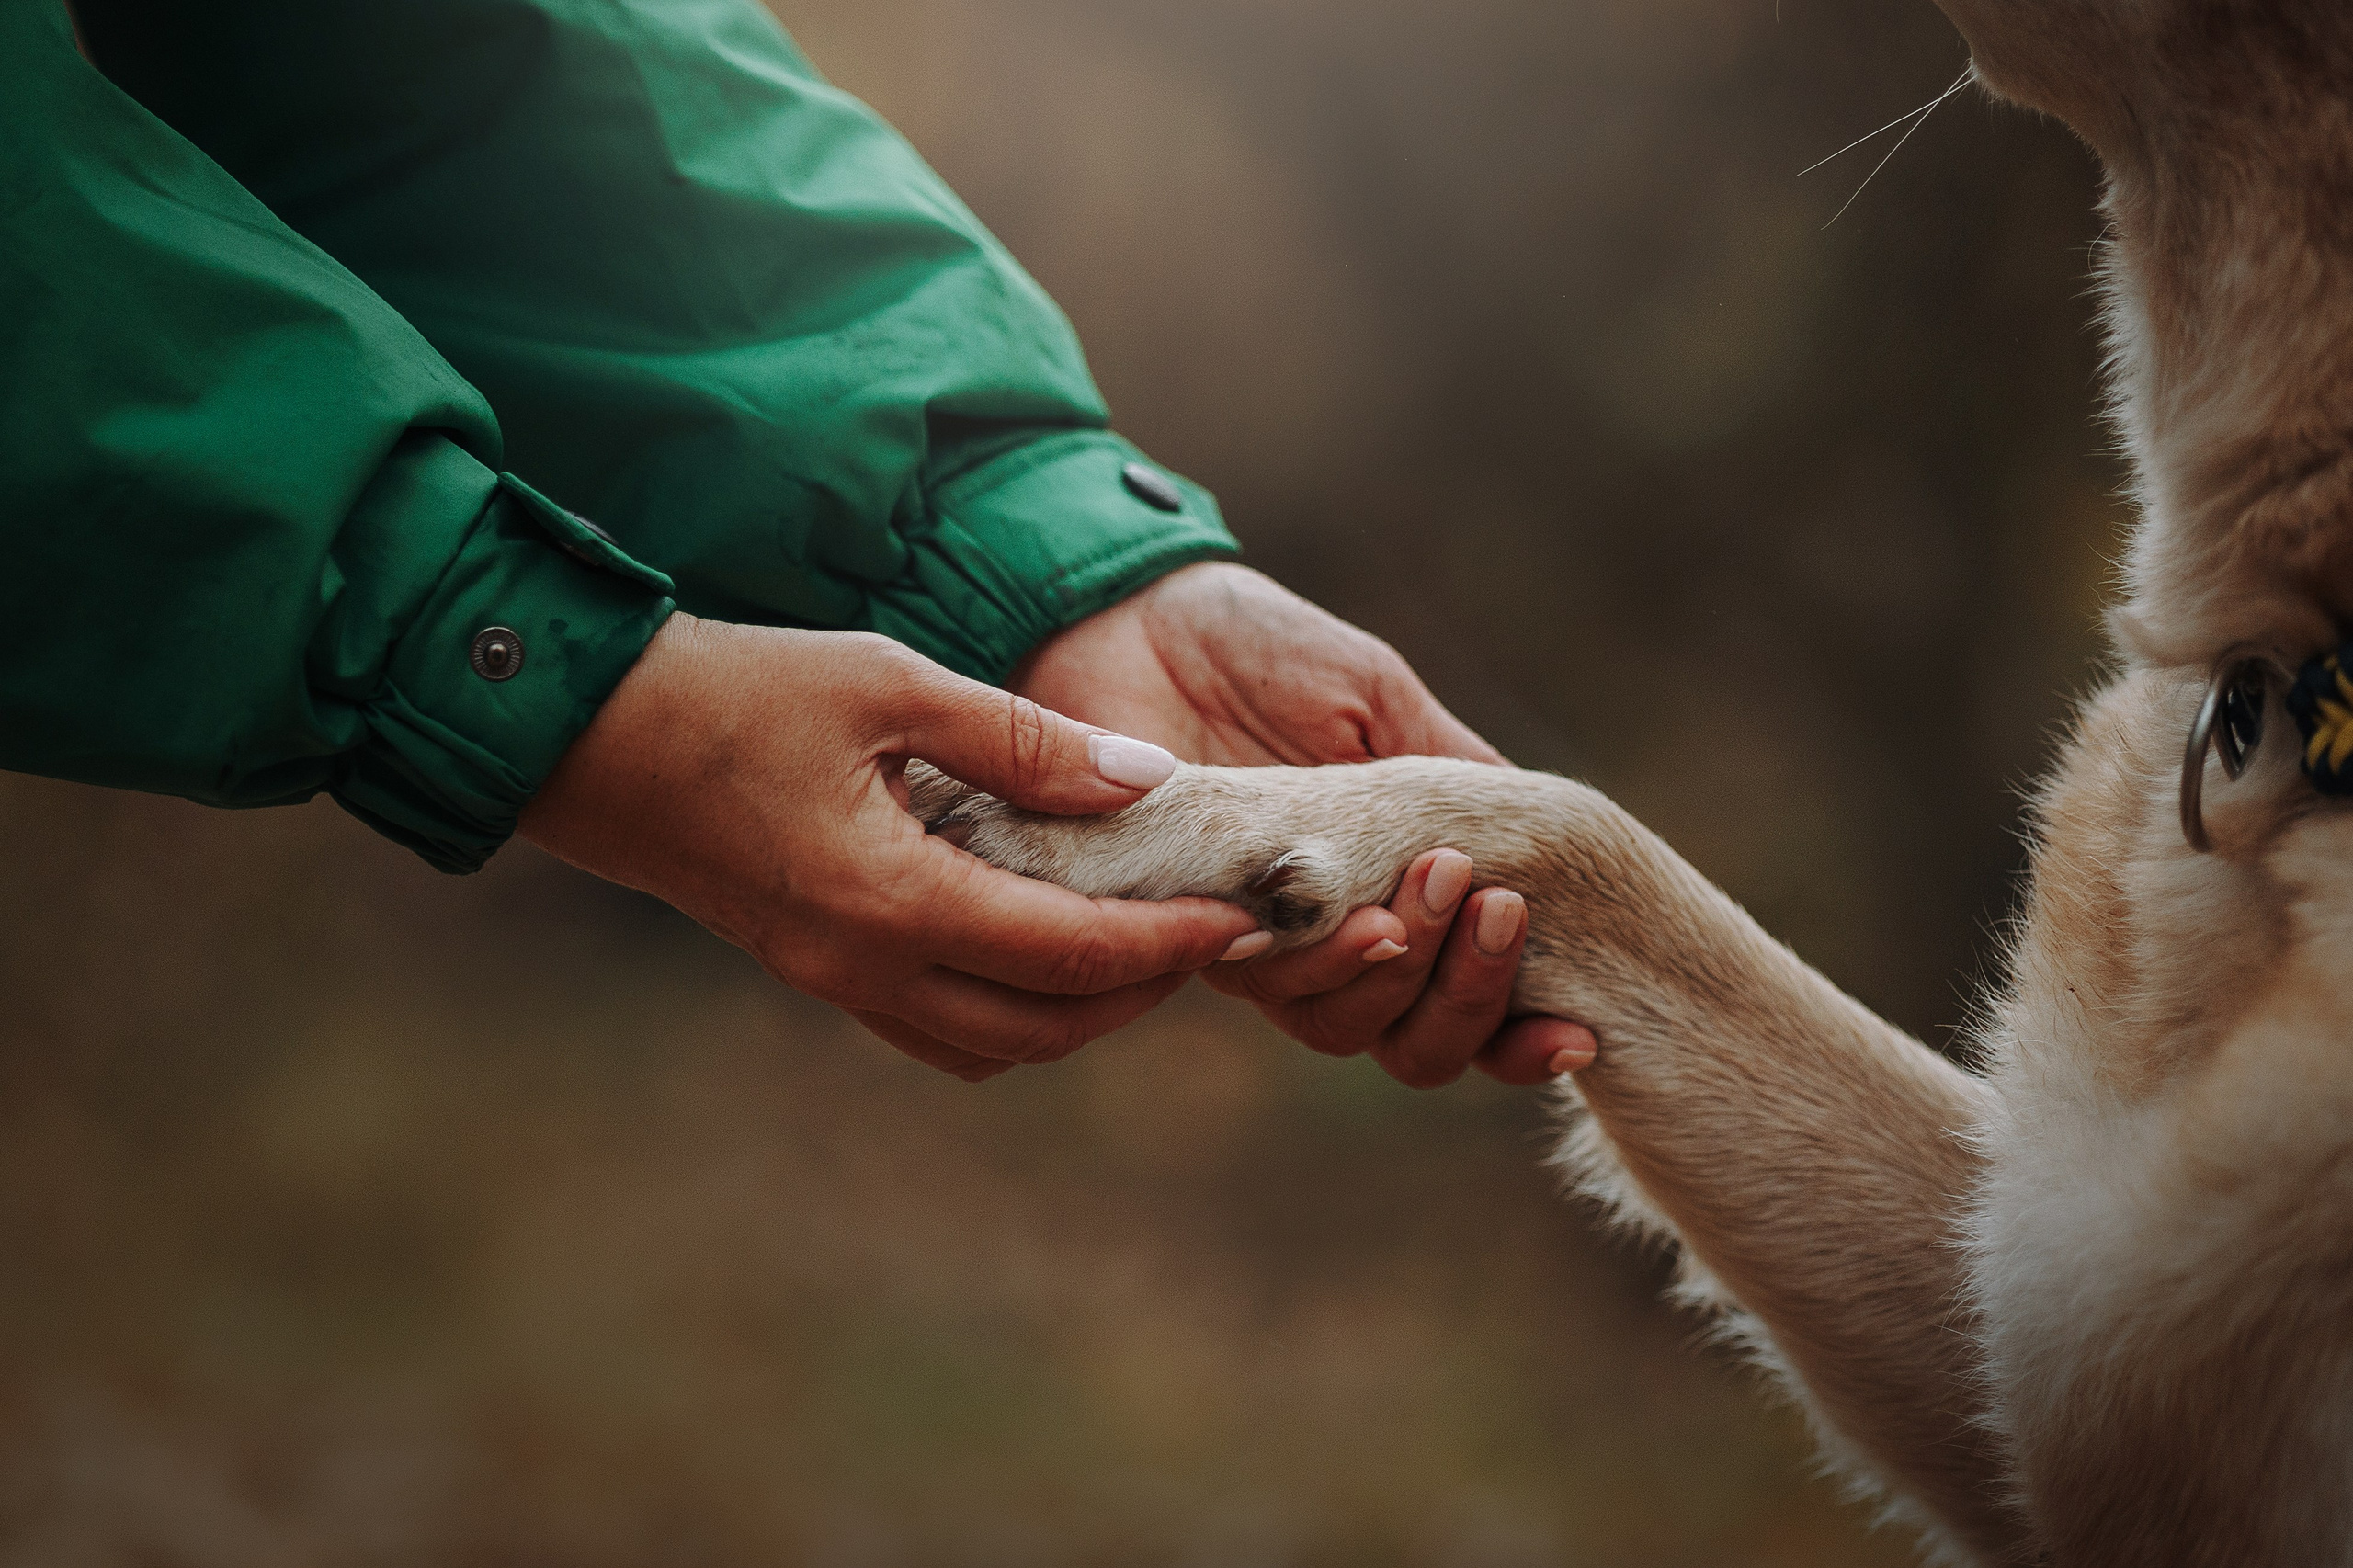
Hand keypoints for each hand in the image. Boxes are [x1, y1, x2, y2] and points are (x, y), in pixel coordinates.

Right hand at [520, 614, 1261, 1080]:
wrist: (589, 738)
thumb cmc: (736, 692)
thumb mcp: (888, 684)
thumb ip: (1020, 740)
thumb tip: (1146, 780)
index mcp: (892, 899)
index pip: (1069, 952)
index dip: (1170, 943)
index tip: (1243, 918)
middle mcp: (866, 967)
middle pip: (1044, 1027)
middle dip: (1140, 992)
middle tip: (1208, 934)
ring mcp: (836, 981)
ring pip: (993, 1044)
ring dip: (1078, 1010)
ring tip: (1140, 942)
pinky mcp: (817, 970)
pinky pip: (939, 1028)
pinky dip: (1011, 1006)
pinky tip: (1040, 941)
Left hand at [1012, 563, 1594, 1087]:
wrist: (1138, 613)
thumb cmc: (1265, 651)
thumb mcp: (1380, 701)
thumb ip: (1452, 774)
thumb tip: (1548, 842)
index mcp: (1392, 895)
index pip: (1467, 1008)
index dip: (1520, 1039)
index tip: (1581, 1033)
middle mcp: (1328, 939)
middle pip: (1412, 1042)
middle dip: (1466, 990)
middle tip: (1489, 902)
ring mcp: (1253, 940)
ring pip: (1338, 1023)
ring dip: (1398, 970)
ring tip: (1428, 889)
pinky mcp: (1177, 924)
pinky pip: (1251, 978)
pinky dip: (1306, 956)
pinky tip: (1345, 912)